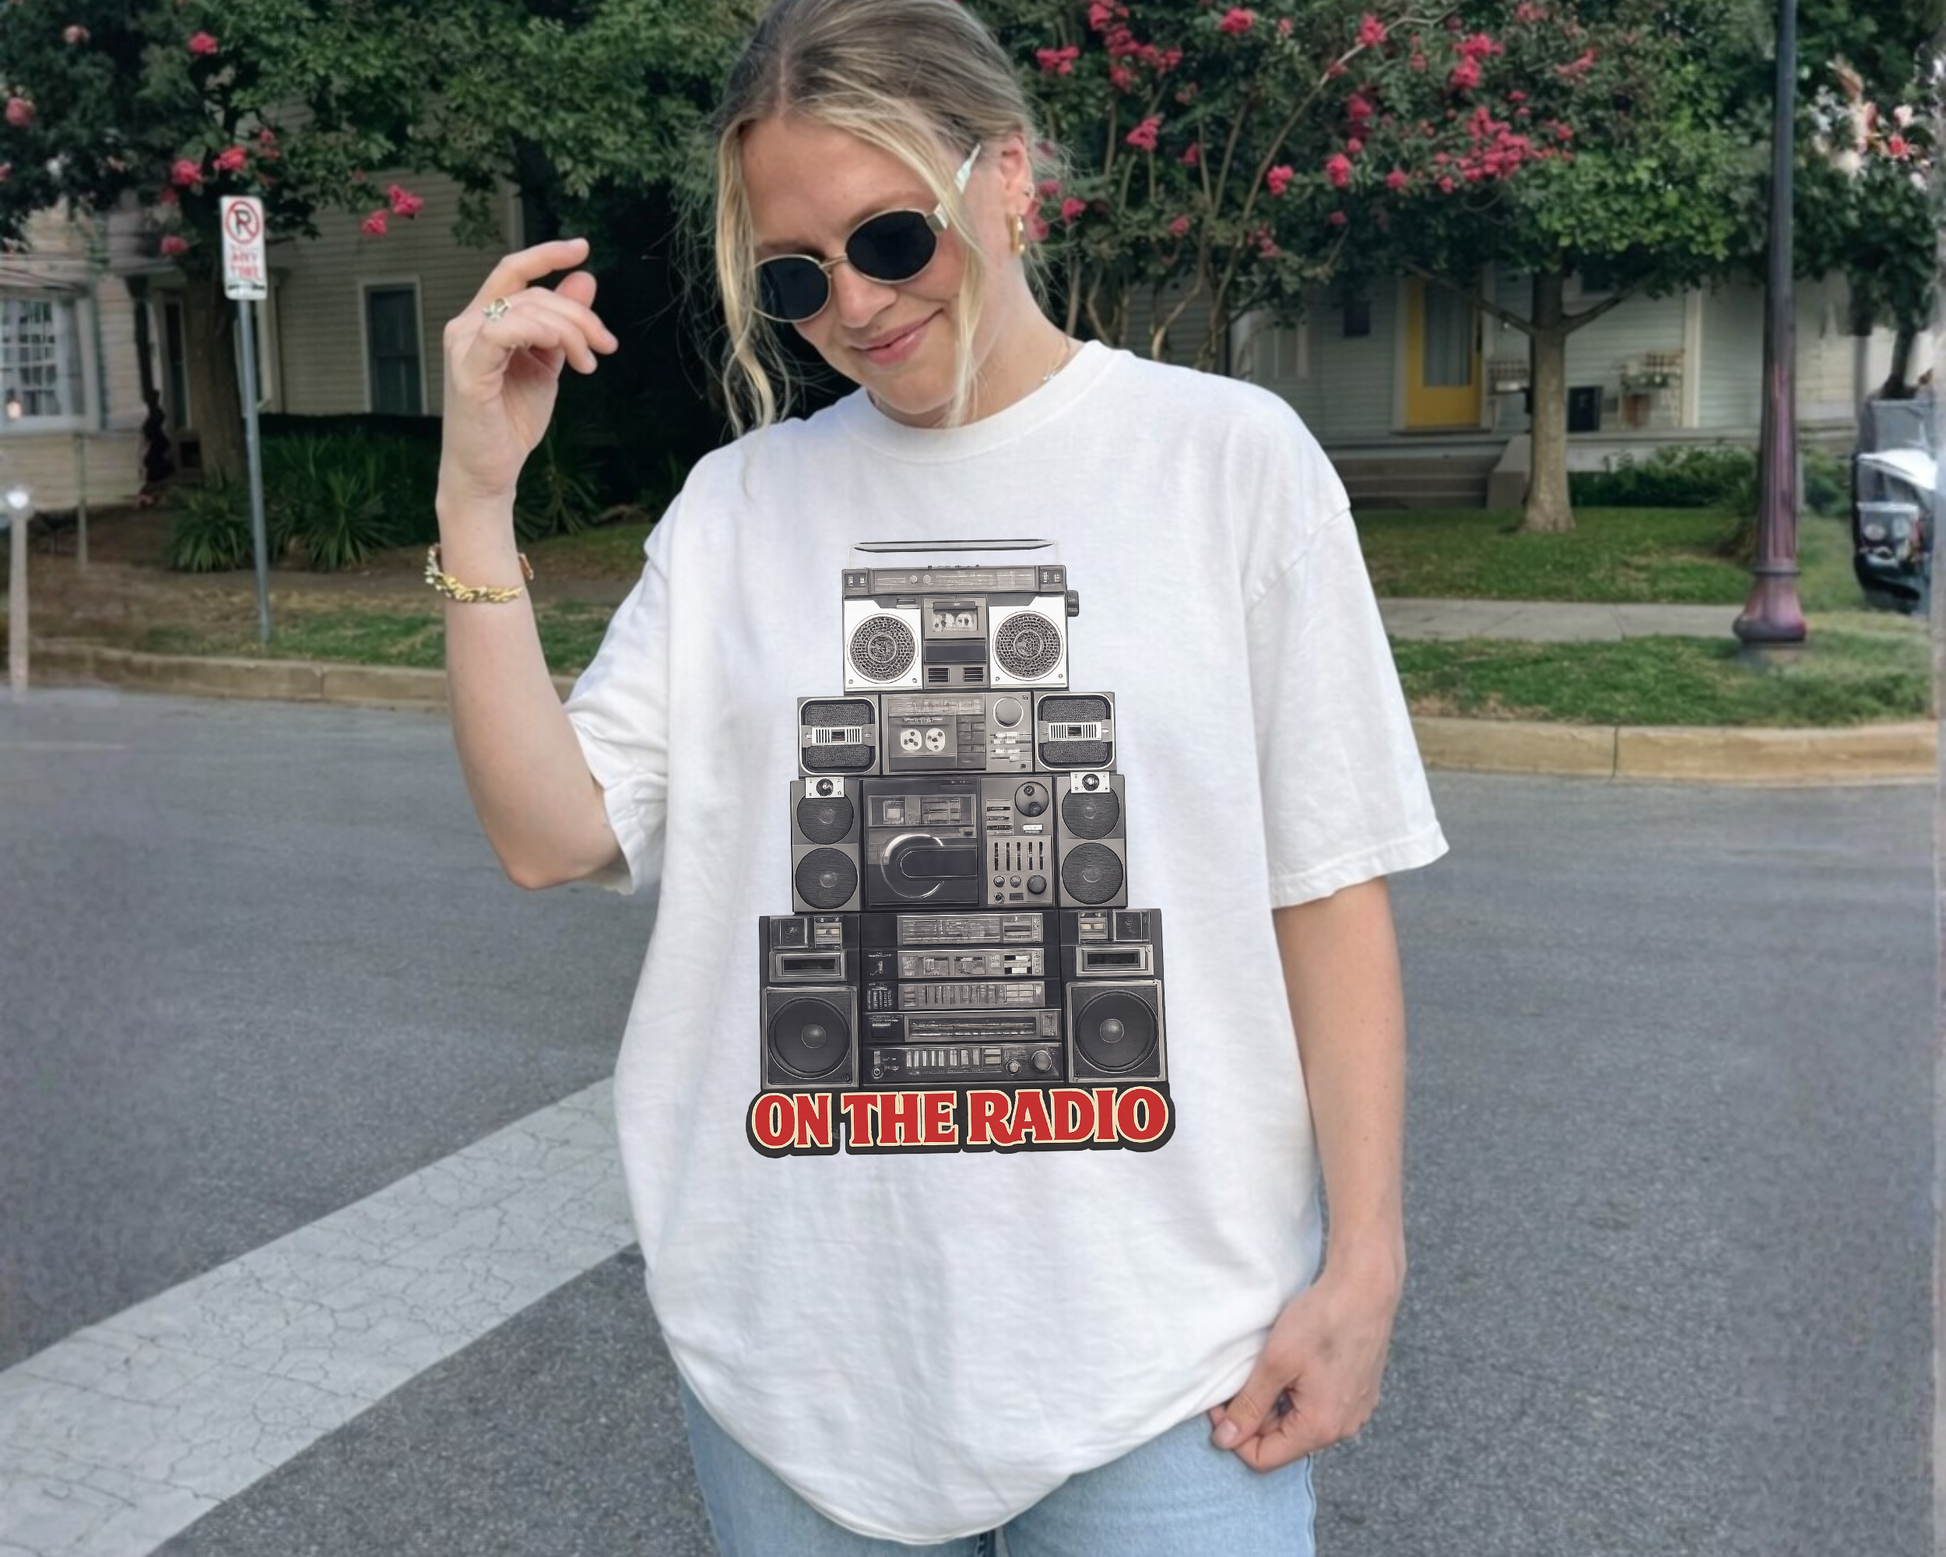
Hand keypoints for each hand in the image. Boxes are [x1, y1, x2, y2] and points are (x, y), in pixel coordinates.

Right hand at [439, 237, 618, 506]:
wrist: (491, 470)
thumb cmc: (512, 419)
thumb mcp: (548, 364)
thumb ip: (562, 325)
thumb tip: (585, 280)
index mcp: (486, 319)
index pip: (514, 271)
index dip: (547, 254)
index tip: (582, 247)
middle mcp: (468, 324)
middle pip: (534, 294)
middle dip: (579, 316)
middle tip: (606, 345)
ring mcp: (463, 344)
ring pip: (525, 309)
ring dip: (569, 331)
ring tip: (589, 363)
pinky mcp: (466, 369)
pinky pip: (501, 331)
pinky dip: (536, 332)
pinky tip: (560, 349)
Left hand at [1207, 1262, 1401, 1470]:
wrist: (1367, 1287)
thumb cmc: (1322, 1321)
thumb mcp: (1275, 1363)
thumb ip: (1249, 1406)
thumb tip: (1225, 1441)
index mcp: (1321, 1428)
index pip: (1263, 1458)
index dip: (1234, 1433)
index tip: (1221, 1402)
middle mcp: (1343, 1428)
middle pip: (1282, 1440)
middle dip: (1255, 1414)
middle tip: (1242, 1377)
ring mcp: (1355, 1411)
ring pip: (1299, 1421)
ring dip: (1277, 1400)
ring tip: (1271, 1364)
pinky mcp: (1359, 1393)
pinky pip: (1318, 1406)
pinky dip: (1298, 1391)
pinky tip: (1295, 1361)